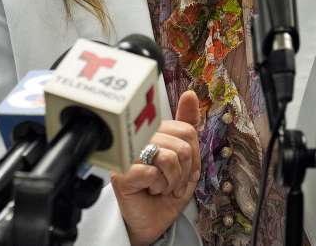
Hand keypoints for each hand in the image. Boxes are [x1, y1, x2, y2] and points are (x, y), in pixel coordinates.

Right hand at [113, 90, 201, 245]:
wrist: (152, 221)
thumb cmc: (166, 192)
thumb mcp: (185, 159)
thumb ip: (187, 126)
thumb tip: (189, 94)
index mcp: (155, 132)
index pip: (188, 130)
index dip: (194, 155)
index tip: (186, 169)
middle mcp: (140, 139)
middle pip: (182, 145)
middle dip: (185, 171)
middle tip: (173, 182)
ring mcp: (129, 155)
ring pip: (169, 158)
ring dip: (173, 181)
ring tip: (163, 187)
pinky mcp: (121, 173)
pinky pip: (153, 172)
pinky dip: (159, 186)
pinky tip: (151, 190)